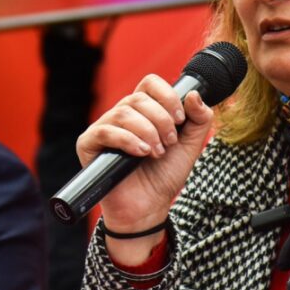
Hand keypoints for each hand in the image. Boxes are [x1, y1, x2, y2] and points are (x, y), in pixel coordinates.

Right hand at [77, 75, 213, 235]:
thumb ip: (199, 119)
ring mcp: (104, 128)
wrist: (149, 207)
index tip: (179, 119)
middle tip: (169, 143)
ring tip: (156, 153)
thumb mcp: (190, 145)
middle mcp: (122, 114)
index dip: (167, 97)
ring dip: (147, 132)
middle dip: (161, 120)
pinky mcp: (89, 144)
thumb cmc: (164, 175)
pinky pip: (105, 131)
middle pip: (139, 98)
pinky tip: (141, 153)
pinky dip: (128, 140)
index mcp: (144, 110)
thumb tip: (194, 94)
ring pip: (124, 113)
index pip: (150, 83)